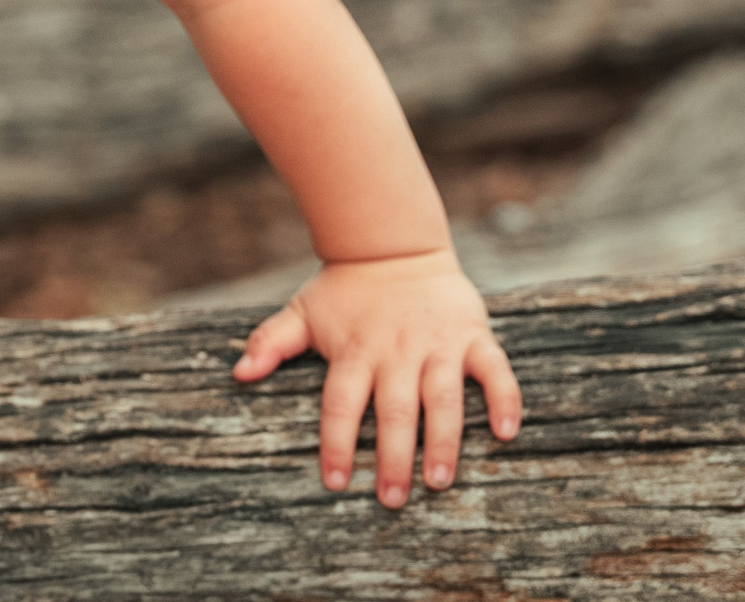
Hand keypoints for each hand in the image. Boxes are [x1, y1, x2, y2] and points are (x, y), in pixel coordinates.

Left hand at [229, 247, 521, 507]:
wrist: (394, 245)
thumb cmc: (345, 289)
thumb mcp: (303, 311)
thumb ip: (271, 342)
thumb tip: (238, 372)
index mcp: (354, 352)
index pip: (340, 405)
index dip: (335, 443)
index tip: (334, 482)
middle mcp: (396, 352)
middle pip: (393, 411)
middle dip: (392, 458)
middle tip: (392, 500)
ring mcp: (437, 345)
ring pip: (443, 399)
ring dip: (443, 441)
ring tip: (439, 479)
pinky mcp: (472, 336)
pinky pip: (494, 370)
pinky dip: (504, 399)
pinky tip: (507, 432)